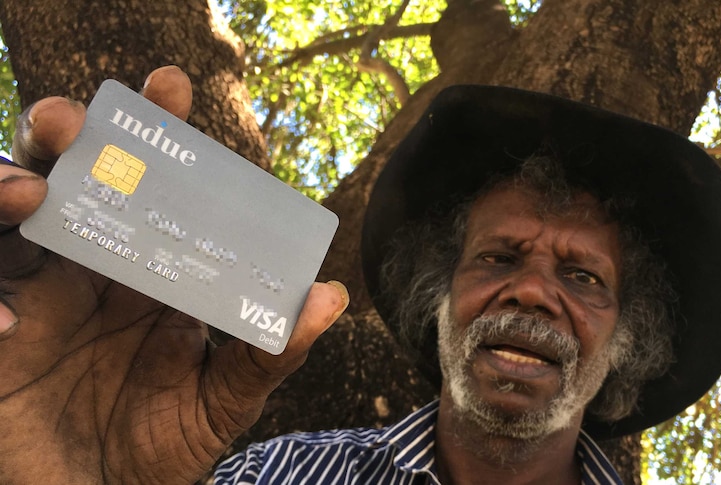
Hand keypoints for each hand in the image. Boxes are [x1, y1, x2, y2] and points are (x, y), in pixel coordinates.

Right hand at [0, 66, 348, 483]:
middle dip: (74, 140)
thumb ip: (267, 351)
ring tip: (32, 192)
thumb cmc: (159, 454)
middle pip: (75, 181)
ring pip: (11, 216)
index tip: (172, 87)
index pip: (156, 191)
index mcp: (153, 274)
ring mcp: (38, 297)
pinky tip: (11, 328)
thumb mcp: (222, 402)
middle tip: (81, 119)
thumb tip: (332, 296)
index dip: (159, 138)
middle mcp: (94, 272)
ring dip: (9, 188)